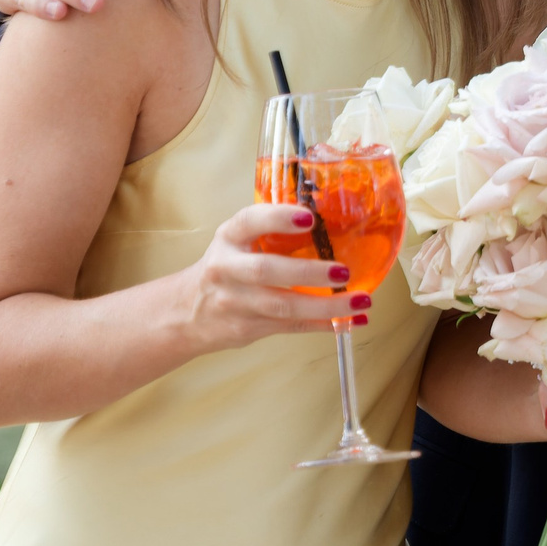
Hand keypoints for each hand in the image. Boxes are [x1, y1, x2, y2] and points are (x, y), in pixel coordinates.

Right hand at [176, 203, 372, 354]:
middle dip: (308, 272)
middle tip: (344, 271)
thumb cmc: (226, 267)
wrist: (186, 312)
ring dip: (326, 306)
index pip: (247, 222)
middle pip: (265, 271)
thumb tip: (334, 217)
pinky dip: (324, 325)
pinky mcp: (247, 328)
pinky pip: (291, 327)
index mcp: (229, 239)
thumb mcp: (237, 240)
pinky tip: (352, 320)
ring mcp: (235, 302)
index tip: (309, 217)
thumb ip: (271, 229)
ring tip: (361, 300)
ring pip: (283, 306)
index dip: (277, 218)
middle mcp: (227, 269)